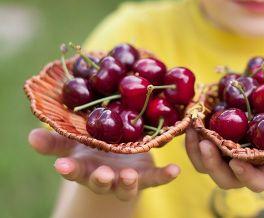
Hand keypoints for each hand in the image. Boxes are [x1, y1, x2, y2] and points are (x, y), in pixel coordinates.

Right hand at [28, 128, 179, 200]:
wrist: (117, 157)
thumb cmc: (93, 147)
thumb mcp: (74, 142)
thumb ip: (54, 141)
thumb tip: (31, 136)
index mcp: (87, 168)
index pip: (75, 172)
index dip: (69, 170)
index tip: (62, 166)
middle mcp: (106, 177)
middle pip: (101, 183)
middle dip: (100, 180)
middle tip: (101, 175)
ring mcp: (127, 178)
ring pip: (126, 186)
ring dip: (128, 183)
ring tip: (130, 176)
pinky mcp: (146, 176)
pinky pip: (156, 179)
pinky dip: (165, 176)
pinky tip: (175, 170)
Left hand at [185, 128, 263, 192]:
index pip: (255, 183)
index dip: (246, 176)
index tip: (237, 162)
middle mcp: (242, 171)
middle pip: (223, 178)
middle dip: (212, 164)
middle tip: (205, 144)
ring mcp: (226, 160)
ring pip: (205, 165)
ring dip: (196, 150)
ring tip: (192, 128)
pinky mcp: (215, 147)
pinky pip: (198, 148)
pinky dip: (192, 137)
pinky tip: (190, 120)